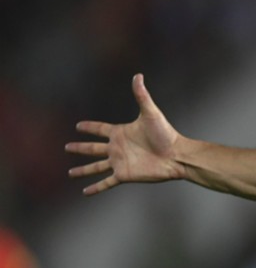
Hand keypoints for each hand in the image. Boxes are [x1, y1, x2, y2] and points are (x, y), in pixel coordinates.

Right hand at [66, 74, 184, 195]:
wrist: (176, 156)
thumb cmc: (166, 134)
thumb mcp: (151, 113)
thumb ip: (141, 95)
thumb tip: (138, 75)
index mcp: (121, 133)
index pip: (100, 129)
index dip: (89, 127)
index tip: (78, 126)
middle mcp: (117, 148)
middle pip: (93, 148)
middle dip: (80, 148)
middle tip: (67, 147)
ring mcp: (119, 162)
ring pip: (95, 167)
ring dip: (83, 170)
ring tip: (70, 173)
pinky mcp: (124, 175)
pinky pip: (106, 182)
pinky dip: (95, 188)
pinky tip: (85, 192)